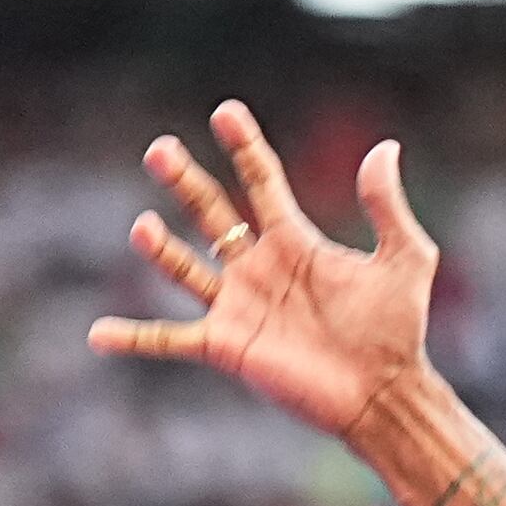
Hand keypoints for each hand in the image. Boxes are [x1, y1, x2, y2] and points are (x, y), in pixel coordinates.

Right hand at [86, 102, 438, 439]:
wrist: (388, 394)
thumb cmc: (399, 330)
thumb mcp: (406, 260)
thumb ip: (388, 207)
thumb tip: (383, 148)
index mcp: (295, 242)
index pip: (261, 182)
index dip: (244, 147)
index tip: (225, 112)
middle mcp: (258, 267)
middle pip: (210, 212)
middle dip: (185, 181)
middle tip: (161, 150)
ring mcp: (238, 306)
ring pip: (185, 267)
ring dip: (161, 249)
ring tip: (144, 228)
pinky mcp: (227, 346)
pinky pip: (171, 340)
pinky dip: (135, 339)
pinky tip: (99, 334)